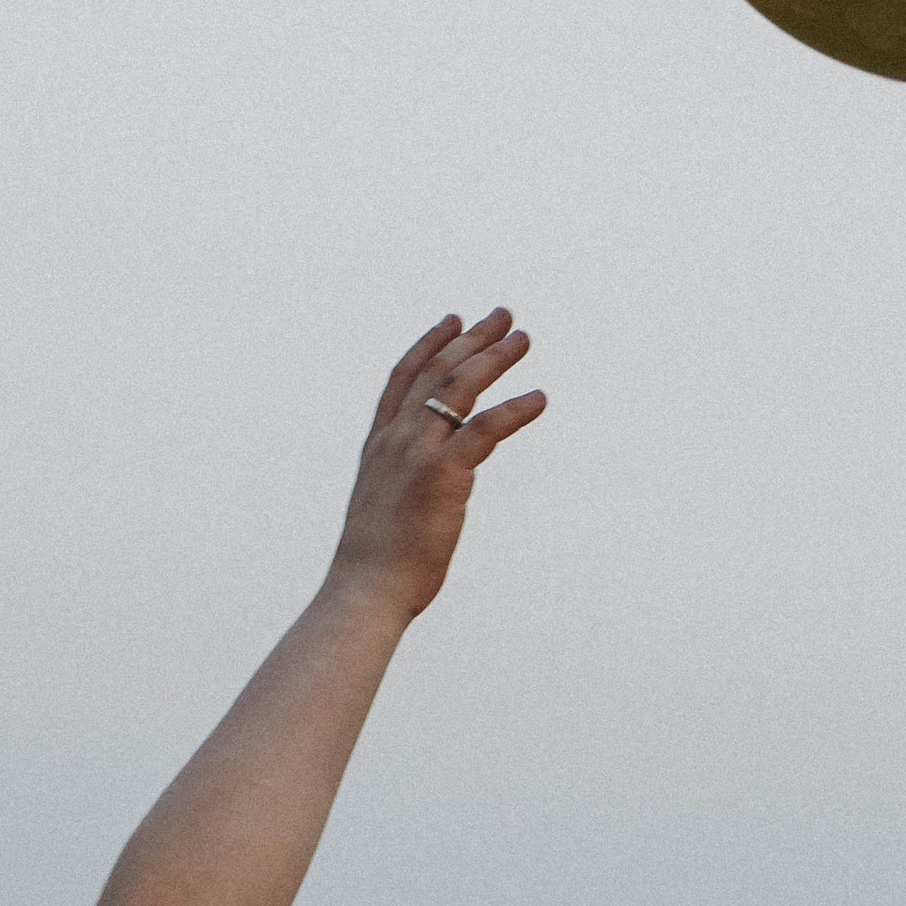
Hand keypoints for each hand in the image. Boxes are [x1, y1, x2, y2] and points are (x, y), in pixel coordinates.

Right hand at [332, 312, 546, 624]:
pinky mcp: (443, 473)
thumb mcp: (385, 508)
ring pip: (459, 388)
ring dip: (495, 358)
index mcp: (378, 445)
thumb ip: (404, 484)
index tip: (454, 321)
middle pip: (436, 372)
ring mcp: (416, 452)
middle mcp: (395, 439)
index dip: (430, 344)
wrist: (367, 588)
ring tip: (523, 339)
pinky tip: (539, 398)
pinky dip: (516, 408)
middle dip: (472, 339)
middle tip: (504, 317)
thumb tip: (427, 487)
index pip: (403, 378)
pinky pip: (486, 427)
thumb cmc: (378, 564)